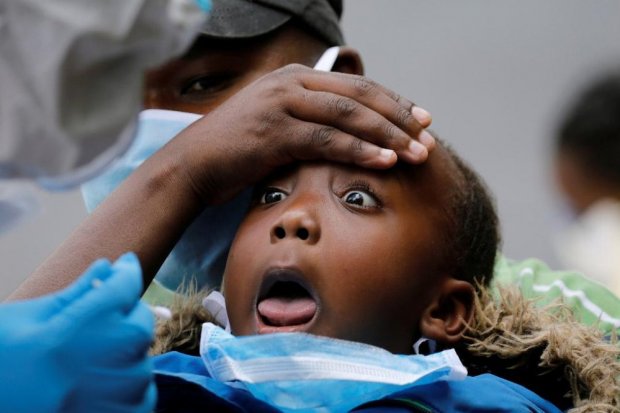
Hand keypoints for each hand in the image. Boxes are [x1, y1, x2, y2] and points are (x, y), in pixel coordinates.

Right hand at [0, 253, 155, 412]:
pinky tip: (102, 382)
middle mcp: (97, 365)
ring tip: (90, 357)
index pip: (123, 287)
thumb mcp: (28, 319)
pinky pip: (142, 397)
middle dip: (126, 314)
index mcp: (74, 331)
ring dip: (127, 351)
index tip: (124, 267)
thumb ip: (76, 293)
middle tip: (101, 317)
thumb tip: (108, 268)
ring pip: (144, 361)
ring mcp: (108, 399)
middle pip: (140, 324)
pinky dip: (131, 386)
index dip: (126, 271)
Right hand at [166, 64, 433, 203]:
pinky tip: (384, 162)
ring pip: (349, 116)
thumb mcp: (277, 124)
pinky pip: (327, 140)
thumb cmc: (237, 150)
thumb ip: (311, 120)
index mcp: (296, 78)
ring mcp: (282, 104)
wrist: (192, 165)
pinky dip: (360, 151)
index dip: (394, 102)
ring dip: (388, 136)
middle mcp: (292, 83)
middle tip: (428, 138)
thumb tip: (349, 136)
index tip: (422, 120)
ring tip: (417, 154)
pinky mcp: (274, 131)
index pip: (357, 86)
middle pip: (361, 96)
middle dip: (399, 118)